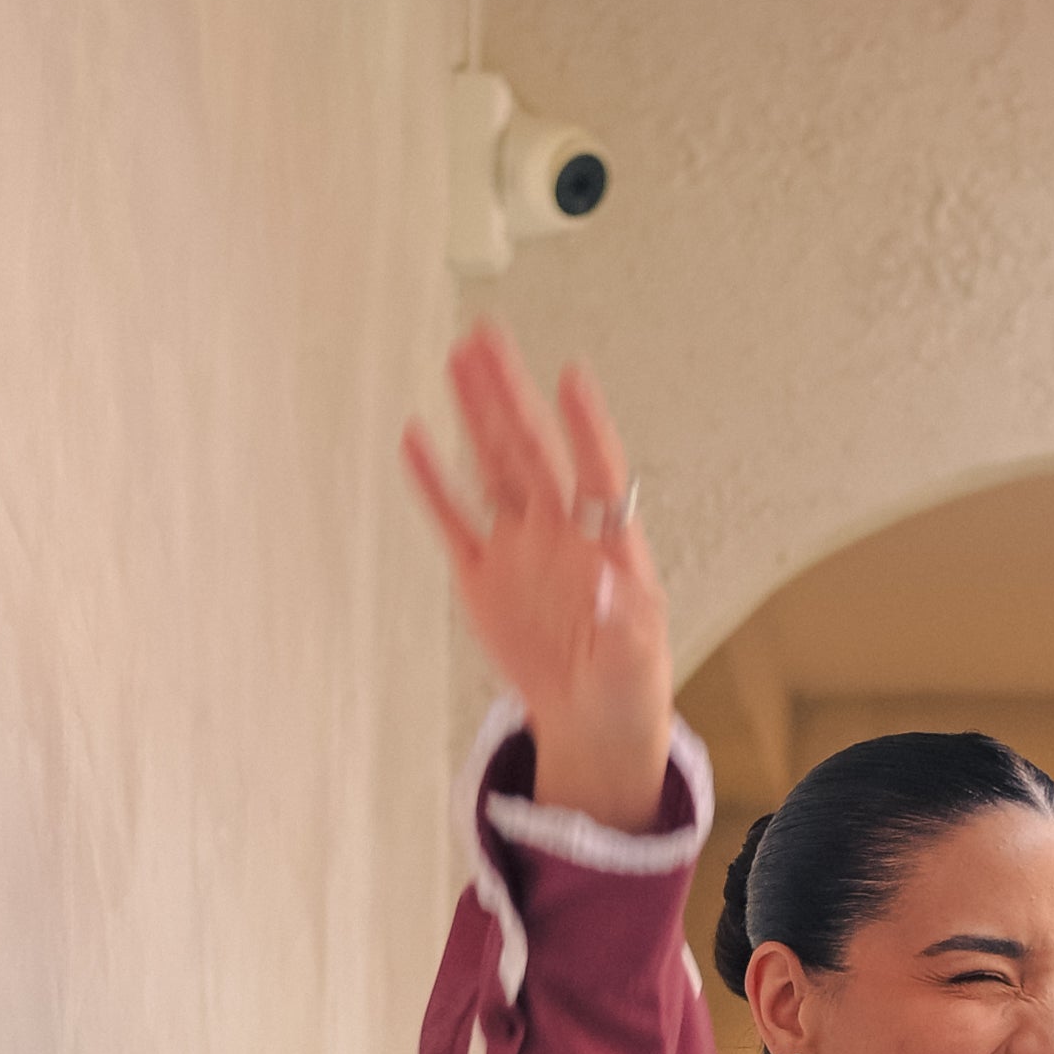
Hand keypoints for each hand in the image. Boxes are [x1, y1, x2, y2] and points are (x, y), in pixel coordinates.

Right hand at [402, 324, 674, 828]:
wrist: (590, 716)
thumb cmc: (626, 682)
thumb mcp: (636, 662)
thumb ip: (623, 625)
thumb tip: (606, 583)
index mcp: (607, 542)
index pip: (597, 472)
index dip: (585, 428)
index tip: (571, 378)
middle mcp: (559, 529)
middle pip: (531, 449)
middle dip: (509, 394)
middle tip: (487, 338)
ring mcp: (518, 545)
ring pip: (492, 466)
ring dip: (475, 416)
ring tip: (458, 361)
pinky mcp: (483, 572)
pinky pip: (454, 518)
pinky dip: (434, 482)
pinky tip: (416, 438)